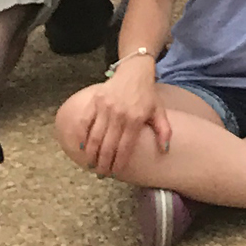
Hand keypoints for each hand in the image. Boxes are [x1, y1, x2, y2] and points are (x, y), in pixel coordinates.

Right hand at [74, 63, 171, 177]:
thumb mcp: (159, 111)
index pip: (125, 147)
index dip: (119, 162)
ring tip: (91, 165)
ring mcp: (105, 108)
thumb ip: (164, 130)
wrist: (134, 72)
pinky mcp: (95, 101)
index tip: (115, 173)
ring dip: (91, 154)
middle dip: (104, 163)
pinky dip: (81, 136)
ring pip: (95, 137)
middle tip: (101, 173)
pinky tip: (80, 147)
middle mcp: (120, 114)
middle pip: (108, 145)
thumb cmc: (147, 94)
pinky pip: (84, 122)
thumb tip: (165, 150)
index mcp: (136, 119)